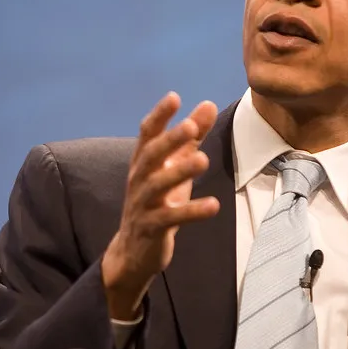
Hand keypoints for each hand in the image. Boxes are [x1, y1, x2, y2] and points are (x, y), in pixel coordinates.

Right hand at [101, 92, 219, 319]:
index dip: (159, 115)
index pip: (147, 134)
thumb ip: (191, 138)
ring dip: (179, 172)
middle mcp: (139, 180)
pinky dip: (192, 212)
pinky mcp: (151, 229)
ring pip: (157, 186)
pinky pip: (170, 219)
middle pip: (151, 156)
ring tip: (203, 161)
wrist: (133, 252)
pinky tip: (214, 205)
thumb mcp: (174, 168)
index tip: (174, 97)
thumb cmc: (158, 202)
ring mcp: (142, 205)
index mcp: (143, 162)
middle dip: (169, 140)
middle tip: (190, 126)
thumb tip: (207, 104)